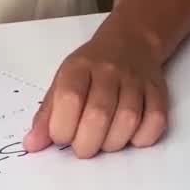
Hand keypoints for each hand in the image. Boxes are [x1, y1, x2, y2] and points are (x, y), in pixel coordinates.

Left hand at [22, 27, 167, 158]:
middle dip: (87, 143)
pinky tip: (129, 136)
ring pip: (128, 120)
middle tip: (83, 146)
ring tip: (104, 141)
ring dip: (113, 142)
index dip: (61, 128)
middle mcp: (109, 71)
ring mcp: (136, 80)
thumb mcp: (62, 81)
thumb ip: (47, 114)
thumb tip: (32, 145)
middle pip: (99, 114)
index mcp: (79, 67)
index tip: (61, 136)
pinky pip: (155, 120)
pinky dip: (142, 137)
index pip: (69, 99)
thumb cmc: (91, 68)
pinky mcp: (157, 91)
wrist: (131, 42)